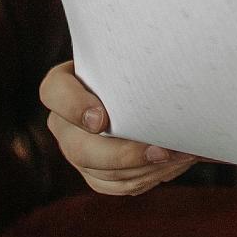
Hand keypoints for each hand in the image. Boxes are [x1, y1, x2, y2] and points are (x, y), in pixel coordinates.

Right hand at [39, 60, 198, 195]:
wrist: (148, 85)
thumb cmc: (141, 59)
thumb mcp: (133, 51)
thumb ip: (137, 56)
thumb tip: (165, 53)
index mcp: (64, 85)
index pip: (54, 92)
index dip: (74, 108)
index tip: (102, 120)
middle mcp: (63, 122)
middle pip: (79, 149)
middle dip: (123, 155)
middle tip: (162, 150)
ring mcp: (76, 150)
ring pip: (101, 173)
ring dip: (144, 169)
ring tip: (181, 155)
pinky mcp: (95, 172)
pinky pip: (116, 186)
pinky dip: (146, 178)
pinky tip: (173, 165)